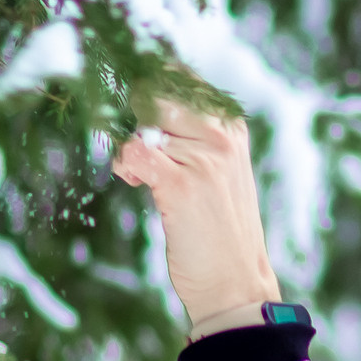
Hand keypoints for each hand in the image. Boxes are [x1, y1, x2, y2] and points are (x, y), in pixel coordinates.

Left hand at [110, 101, 280, 330]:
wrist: (235, 283)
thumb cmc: (218, 229)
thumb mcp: (216, 172)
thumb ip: (189, 136)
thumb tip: (141, 101)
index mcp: (231, 127)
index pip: (179, 78)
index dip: (145, 84)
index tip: (131, 102)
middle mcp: (221, 136)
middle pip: (156, 91)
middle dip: (133, 114)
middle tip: (138, 148)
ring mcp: (204, 158)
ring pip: (142, 122)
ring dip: (129, 146)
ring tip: (142, 176)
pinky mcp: (182, 185)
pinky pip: (135, 151)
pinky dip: (125, 163)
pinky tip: (135, 181)